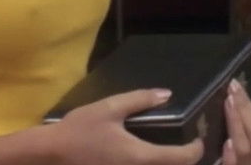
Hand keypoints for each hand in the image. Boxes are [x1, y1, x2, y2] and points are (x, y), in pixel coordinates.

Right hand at [52, 89, 203, 164]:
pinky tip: (148, 157)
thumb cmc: (80, 130)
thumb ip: (139, 100)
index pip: (182, 158)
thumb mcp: (109, 108)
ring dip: (169, 164)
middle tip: (189, 144)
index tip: (199, 139)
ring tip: (172, 152)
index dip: (197, 149)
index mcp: (142, 156)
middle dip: (186, 160)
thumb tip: (167, 93)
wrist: (51, 155)